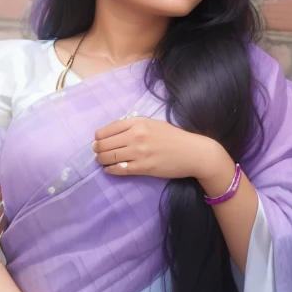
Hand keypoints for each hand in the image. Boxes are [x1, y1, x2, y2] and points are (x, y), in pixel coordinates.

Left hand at [93, 117, 225, 180]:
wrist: (193, 153)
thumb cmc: (174, 137)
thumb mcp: (154, 124)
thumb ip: (135, 125)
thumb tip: (115, 132)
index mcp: (138, 123)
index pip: (108, 129)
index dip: (99, 136)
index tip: (98, 140)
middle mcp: (136, 136)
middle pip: (105, 143)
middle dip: (98, 149)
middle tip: (97, 152)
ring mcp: (139, 152)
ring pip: (109, 156)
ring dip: (101, 160)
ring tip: (102, 161)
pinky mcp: (143, 167)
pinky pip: (119, 169)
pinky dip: (110, 169)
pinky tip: (109, 169)